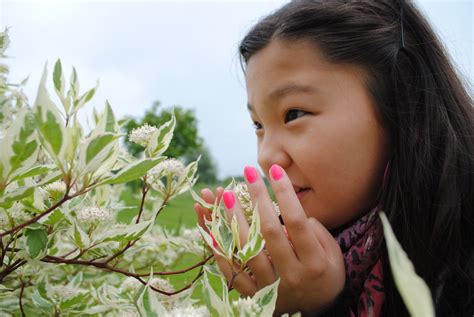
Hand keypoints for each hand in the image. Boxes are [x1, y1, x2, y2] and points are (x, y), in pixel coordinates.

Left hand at [194, 165, 345, 314]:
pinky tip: (211, 228)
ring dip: (234, 220)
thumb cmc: (326, 275)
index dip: (285, 194)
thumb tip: (293, 213)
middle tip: (248, 172)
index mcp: (314, 263)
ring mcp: (270, 287)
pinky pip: (233, 272)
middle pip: (269, 231)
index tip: (275, 170)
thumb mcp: (334, 254)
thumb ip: (317, 232)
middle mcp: (290, 276)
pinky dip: (220, 250)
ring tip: (225, 195)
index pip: (297, 222)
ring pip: (247, 249)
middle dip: (258, 197)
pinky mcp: (254, 295)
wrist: (317, 311)